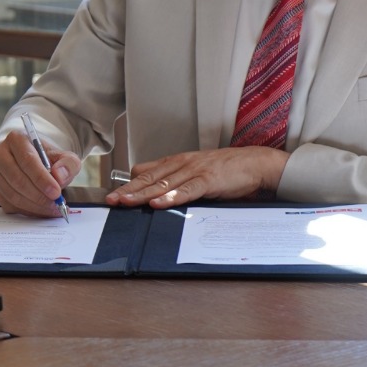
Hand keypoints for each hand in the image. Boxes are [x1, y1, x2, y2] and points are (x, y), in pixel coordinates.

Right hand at [0, 130, 79, 218]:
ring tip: (51, 209)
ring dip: (34, 206)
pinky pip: (8, 204)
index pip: (27, 160)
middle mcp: (0, 153)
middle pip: (17, 179)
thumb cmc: (48, 159)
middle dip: (39, 196)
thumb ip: (68, 164)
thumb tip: (59, 176)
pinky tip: (40, 210)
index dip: (41, 179)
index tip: (56, 192)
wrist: (37, 163)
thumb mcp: (65, 156)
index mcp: (16, 139)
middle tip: (56, 205)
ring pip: (11, 194)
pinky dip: (26, 211)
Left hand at [104, 147, 288, 208]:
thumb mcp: (196, 172)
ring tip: (126, 202)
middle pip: (150, 178)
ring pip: (163, 184)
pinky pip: (186, 190)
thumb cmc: (225, 170)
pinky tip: (158, 203)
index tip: (114, 194)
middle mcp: (182, 164)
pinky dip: (171, 197)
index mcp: (178, 162)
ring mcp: (194, 171)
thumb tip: (154, 189)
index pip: (147, 172)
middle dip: (129, 190)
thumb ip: (177, 179)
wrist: (254, 164)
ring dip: (143, 194)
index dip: (130, 183)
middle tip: (111, 200)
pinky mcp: (208, 180)